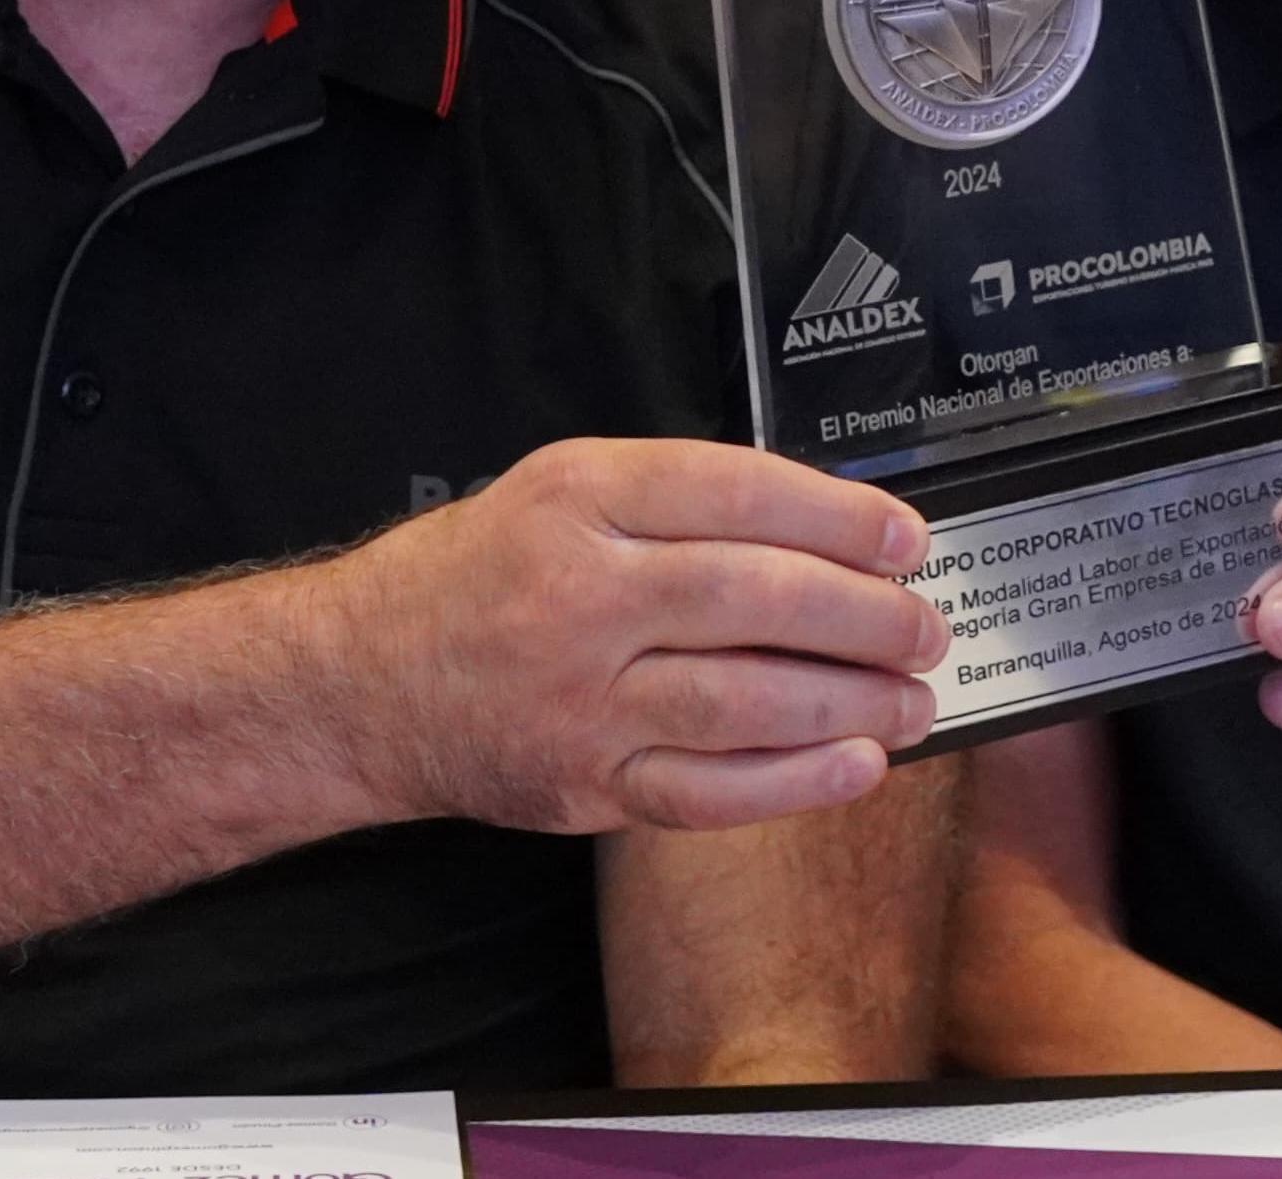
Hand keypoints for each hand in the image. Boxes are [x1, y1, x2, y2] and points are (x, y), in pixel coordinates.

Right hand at [325, 438, 941, 835]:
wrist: (358, 683)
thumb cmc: (473, 576)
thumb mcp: (555, 490)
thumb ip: (675, 499)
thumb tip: (825, 528)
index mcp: (577, 499)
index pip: (734, 494)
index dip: (837, 516)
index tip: (903, 538)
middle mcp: (579, 595)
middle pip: (754, 599)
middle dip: (862, 616)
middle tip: (924, 626)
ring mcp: (580, 699)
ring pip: (744, 701)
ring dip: (850, 703)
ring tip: (912, 697)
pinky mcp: (582, 784)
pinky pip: (709, 790)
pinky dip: (794, 782)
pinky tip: (855, 765)